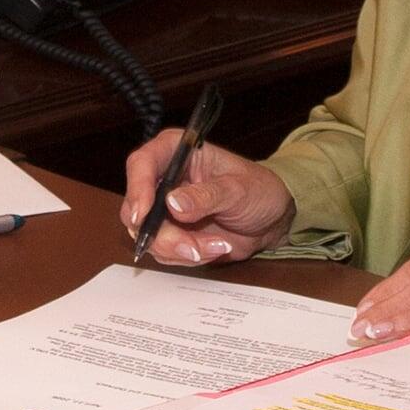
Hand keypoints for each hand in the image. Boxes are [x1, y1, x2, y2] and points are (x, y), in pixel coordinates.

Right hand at [121, 129, 295, 264]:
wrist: (273, 218)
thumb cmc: (258, 190)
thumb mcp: (237, 190)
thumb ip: (206, 196)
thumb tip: (173, 204)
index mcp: (176, 152)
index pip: (141, 164)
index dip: (136, 190)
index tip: (142, 216)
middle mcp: (164, 180)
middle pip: (137, 210)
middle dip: (163, 236)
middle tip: (193, 249)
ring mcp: (165, 210)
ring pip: (149, 236)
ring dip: (181, 249)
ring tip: (217, 246)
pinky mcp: (172, 233)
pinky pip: (164, 252)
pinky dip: (188, 256)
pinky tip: (214, 248)